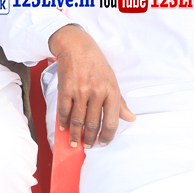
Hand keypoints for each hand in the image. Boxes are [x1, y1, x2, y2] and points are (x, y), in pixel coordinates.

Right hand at [49, 25, 133, 147]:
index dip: (107, 136)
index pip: (112, 121)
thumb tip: (130, 118)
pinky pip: (64, 111)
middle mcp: (97, 92)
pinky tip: (63, 128)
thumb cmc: (96, 64)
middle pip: (93, 124)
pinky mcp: (66, 89)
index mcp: (111, 91)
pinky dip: (63, 122)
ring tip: (75, 142)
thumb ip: (120, 102)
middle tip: (87, 146)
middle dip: (90, 139)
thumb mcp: (112, 80)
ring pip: (78, 120)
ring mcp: (81, 91)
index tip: (103, 143)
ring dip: (75, 134)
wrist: (77, 46)